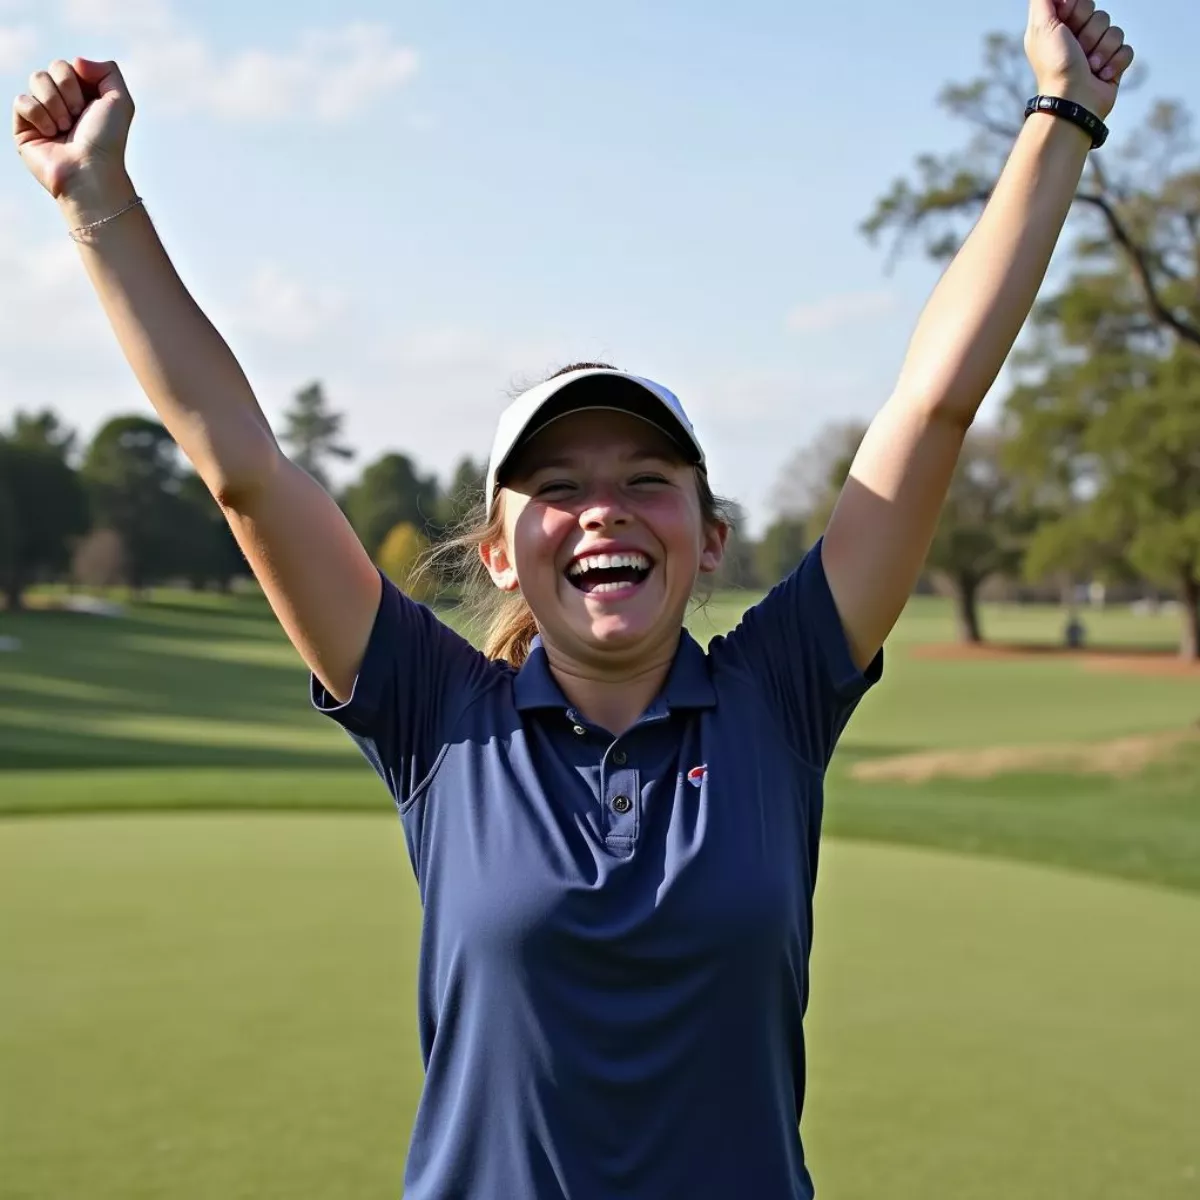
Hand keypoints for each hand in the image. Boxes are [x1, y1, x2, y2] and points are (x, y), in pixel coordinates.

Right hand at [12, 58, 134, 199]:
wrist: (89, 170)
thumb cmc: (107, 141)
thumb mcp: (120, 101)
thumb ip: (108, 71)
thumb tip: (77, 61)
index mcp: (82, 96)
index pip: (69, 65)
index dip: (79, 81)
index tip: (90, 106)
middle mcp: (61, 102)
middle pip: (53, 68)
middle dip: (68, 91)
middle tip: (78, 117)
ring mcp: (42, 113)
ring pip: (36, 79)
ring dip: (55, 104)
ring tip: (65, 128)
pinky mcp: (23, 126)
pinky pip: (21, 100)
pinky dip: (38, 115)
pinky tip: (50, 134)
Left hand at [1025, 0, 1133, 119]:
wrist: (1073, 101)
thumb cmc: (1056, 64)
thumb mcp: (1041, 26)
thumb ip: (1044, 0)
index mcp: (1059, 29)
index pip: (1081, 1)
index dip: (1077, 10)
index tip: (1066, 25)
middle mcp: (1077, 39)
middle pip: (1100, 14)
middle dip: (1090, 32)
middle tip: (1078, 50)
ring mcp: (1096, 53)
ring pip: (1115, 31)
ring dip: (1102, 50)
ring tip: (1089, 67)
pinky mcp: (1112, 66)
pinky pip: (1126, 49)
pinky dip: (1115, 62)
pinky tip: (1101, 76)